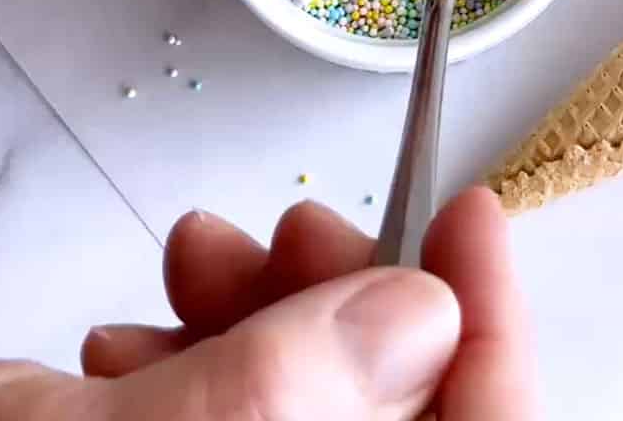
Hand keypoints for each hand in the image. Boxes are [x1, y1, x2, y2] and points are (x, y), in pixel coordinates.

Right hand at [0, 187, 536, 420]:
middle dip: (353, 301)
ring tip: (195, 262)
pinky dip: (197, 368)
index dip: (493, 334)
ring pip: (311, 411)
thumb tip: (422, 318)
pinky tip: (129, 343)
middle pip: (395, 416)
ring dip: (266, 320)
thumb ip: (282, 396)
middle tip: (299, 228)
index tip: (468, 220)